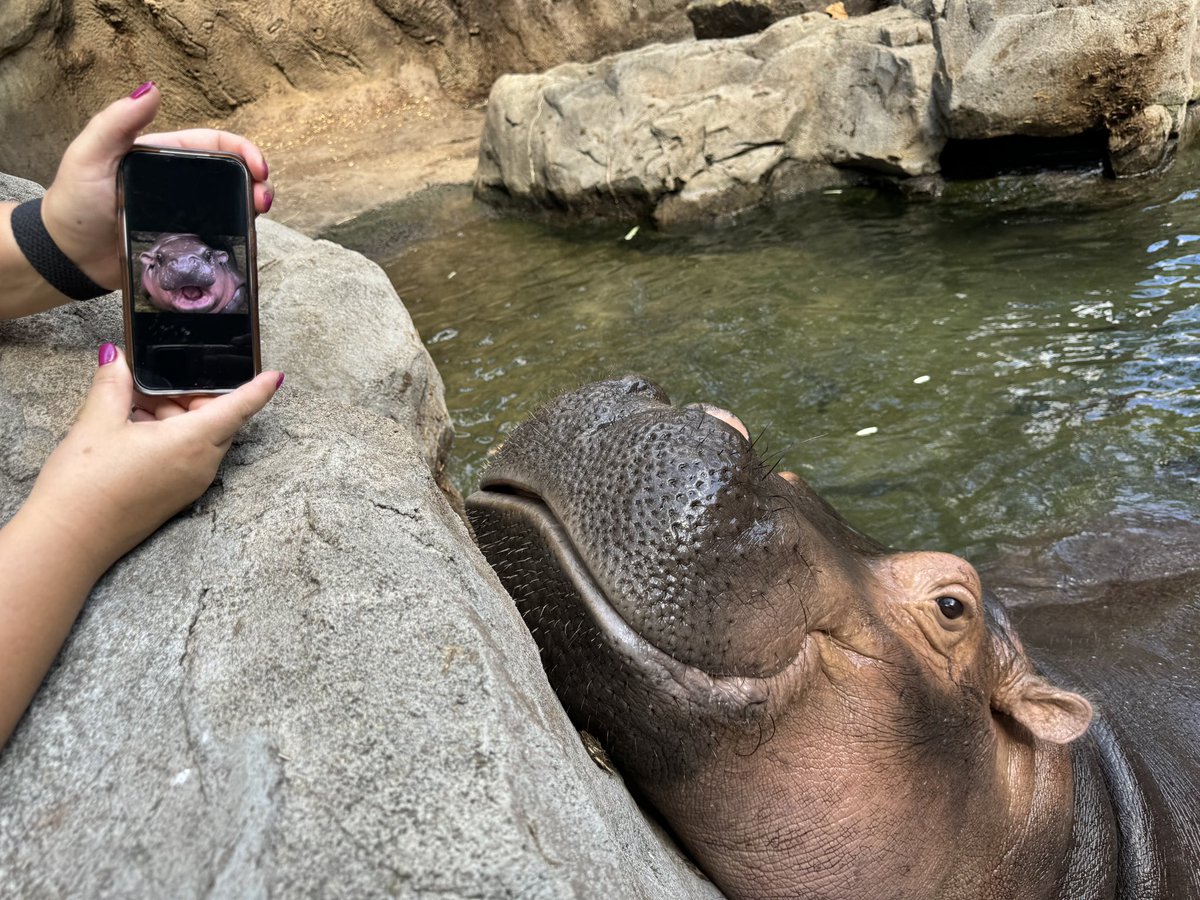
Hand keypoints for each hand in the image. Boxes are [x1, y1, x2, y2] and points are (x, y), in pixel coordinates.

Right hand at [23, 345, 282, 573]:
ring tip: (135, 401)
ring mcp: (191, 484)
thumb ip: (114, 384)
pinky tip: (135, 427)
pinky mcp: (176, 495)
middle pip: (219, 420)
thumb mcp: (97, 422)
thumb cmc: (85, 485)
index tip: (275, 375)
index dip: (259, 388)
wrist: (69, 541)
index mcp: (193, 442)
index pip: (239, 408)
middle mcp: (201, 465)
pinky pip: (188, 456)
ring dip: (178, 415)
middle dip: (196, 395)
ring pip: (201, 437)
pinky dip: (171, 436)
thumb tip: (117, 357)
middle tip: (161, 377)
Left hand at [39, 82, 273, 292]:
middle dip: (257, 181)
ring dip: (253, 207)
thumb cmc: (74, 203)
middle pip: (232, 175)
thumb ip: (117, 122)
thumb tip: (153, 89)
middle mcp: (182, 184)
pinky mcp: (187, 244)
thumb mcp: (89, 155)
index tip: (258, 167)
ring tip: (259, 216)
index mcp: (165, 156)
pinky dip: (239, 235)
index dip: (243, 150)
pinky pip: (220, 237)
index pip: (214, 144)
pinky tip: (246, 238)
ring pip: (232, 205)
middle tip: (264, 199)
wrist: (67, 256)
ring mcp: (187, 214)